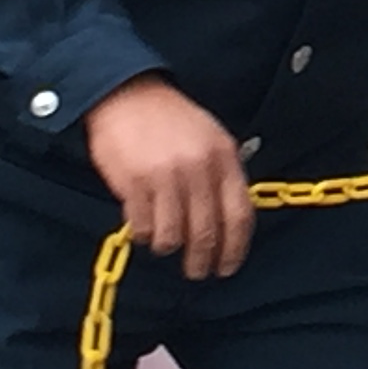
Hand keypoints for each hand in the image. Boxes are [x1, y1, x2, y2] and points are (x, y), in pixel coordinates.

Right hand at [84, 75, 252, 279]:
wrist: (128, 95)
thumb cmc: (172, 120)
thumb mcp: (211, 139)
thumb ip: (222, 176)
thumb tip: (230, 221)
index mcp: (224, 157)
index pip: (239, 215)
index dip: (235, 248)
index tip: (228, 267)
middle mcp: (198, 169)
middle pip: (207, 232)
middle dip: (202, 260)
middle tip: (197, 272)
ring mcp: (165, 178)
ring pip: (172, 237)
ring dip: (168, 246)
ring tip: (165, 244)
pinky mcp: (134, 185)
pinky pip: (142, 228)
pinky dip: (144, 234)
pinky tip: (144, 226)